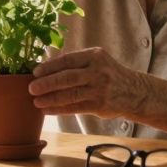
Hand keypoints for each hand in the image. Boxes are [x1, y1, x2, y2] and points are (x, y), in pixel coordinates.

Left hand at [29, 47, 148, 117]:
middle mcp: (98, 71)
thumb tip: (45, 68)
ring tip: (36, 101)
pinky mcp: (99, 105)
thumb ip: (76, 63)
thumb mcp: (97, 61)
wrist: (135, 92)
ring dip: (50, 98)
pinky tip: (47, 110)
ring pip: (70, 94)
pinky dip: (59, 109)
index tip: (35, 72)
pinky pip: (75, 107)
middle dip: (47, 83)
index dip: (50, 67)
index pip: (68, 60)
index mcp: (95, 56)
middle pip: (67, 77)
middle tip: (31, 88)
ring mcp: (99, 89)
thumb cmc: (108, 74)